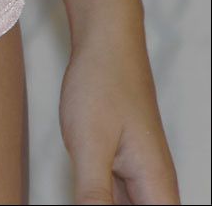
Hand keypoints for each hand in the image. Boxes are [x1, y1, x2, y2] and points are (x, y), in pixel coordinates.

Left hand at [59, 31, 179, 203]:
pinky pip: (114, 201)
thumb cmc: (101, 87)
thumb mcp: (90, 143)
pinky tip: (82, 202)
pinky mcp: (117, 165)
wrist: (104, 46)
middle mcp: (153, 185)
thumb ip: (93, 191)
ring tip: (81, 200)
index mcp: (156, 184)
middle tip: (85, 201)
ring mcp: (136, 175)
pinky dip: (99, 205)